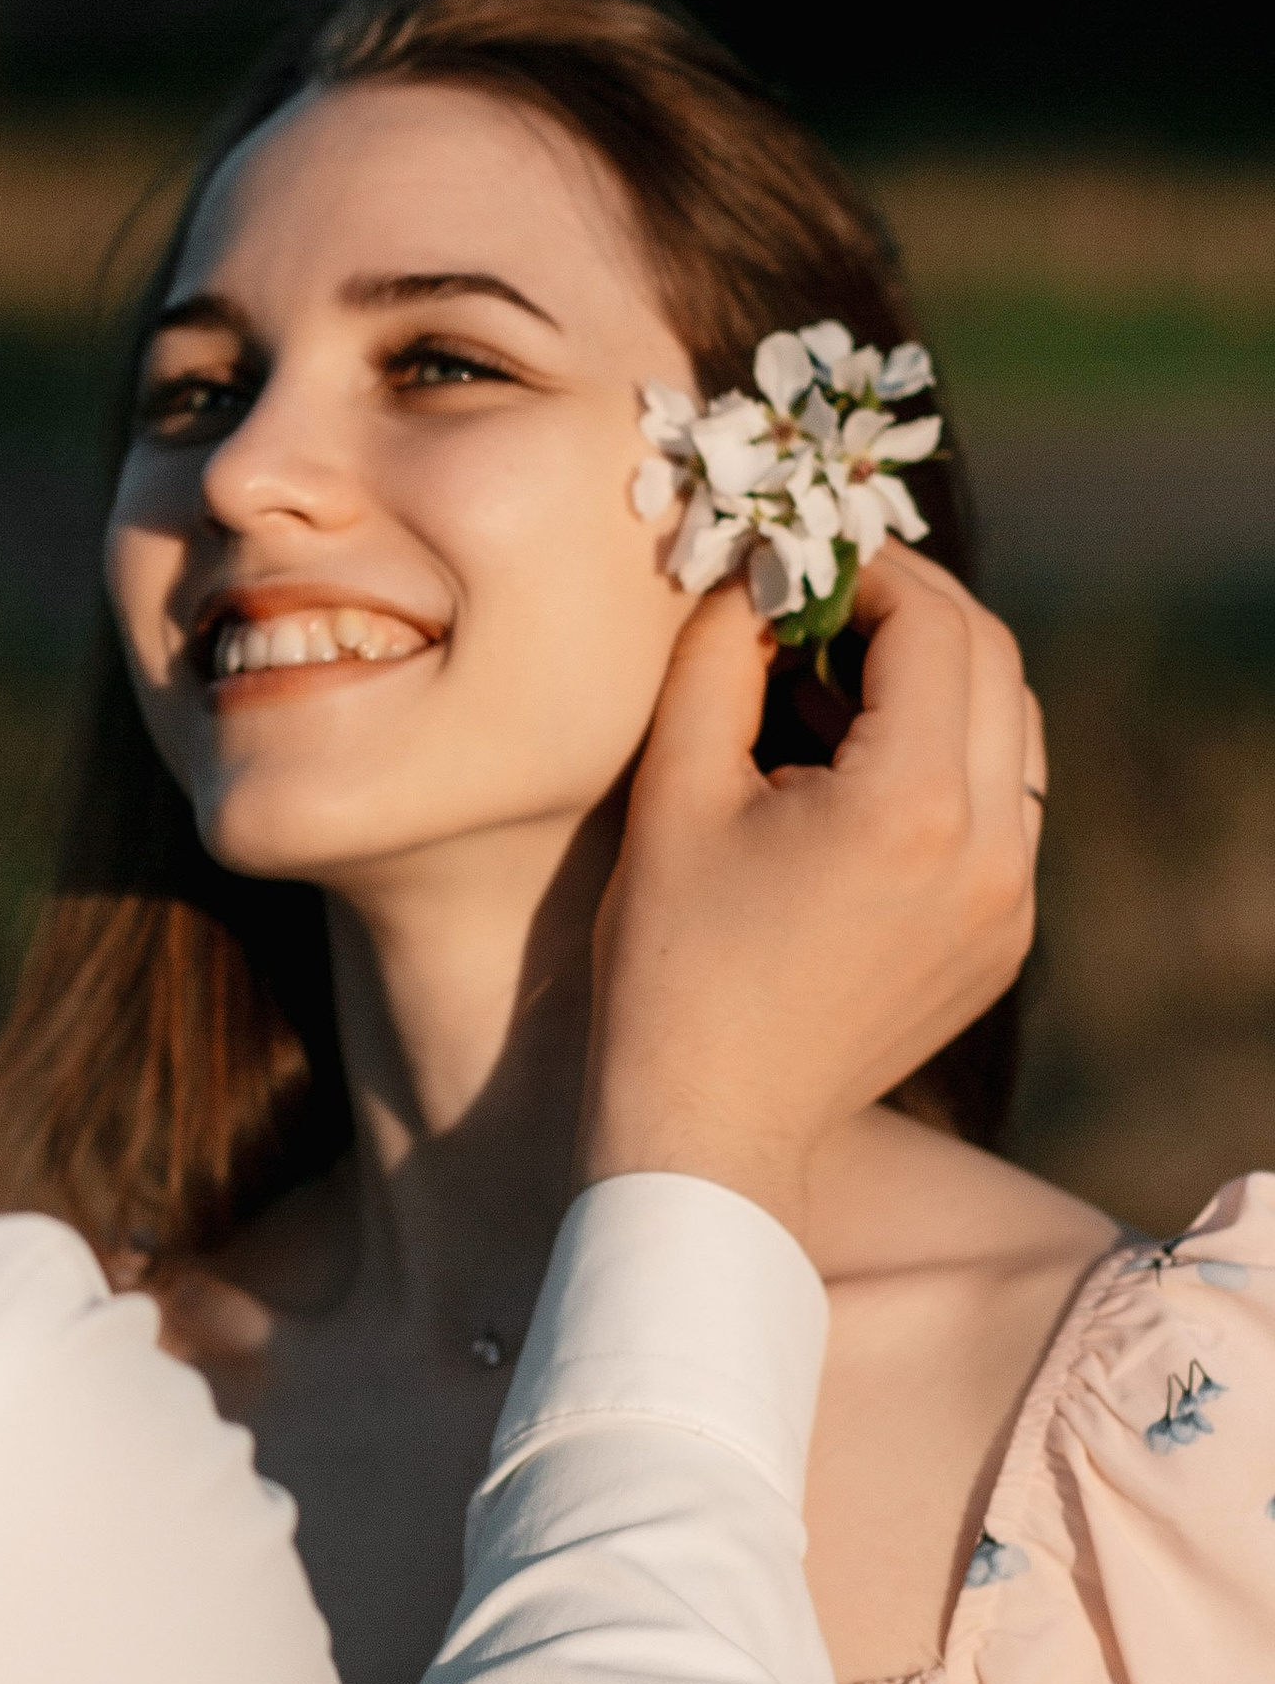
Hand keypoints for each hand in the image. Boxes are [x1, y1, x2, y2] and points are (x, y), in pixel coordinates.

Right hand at [581, 550, 1042, 1242]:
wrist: (712, 1123)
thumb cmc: (671, 961)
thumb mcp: (676, 791)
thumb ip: (719, 660)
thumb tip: (752, 577)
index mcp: (913, 805)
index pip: (936, 625)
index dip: (872, 570)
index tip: (804, 560)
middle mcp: (991, 848)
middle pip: (994, 663)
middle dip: (911, 612)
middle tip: (821, 603)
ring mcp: (1011, 900)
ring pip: (1012, 730)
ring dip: (937, 681)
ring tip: (832, 687)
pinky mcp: (1004, 936)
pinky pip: (1005, 805)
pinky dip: (946, 757)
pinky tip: (856, 774)